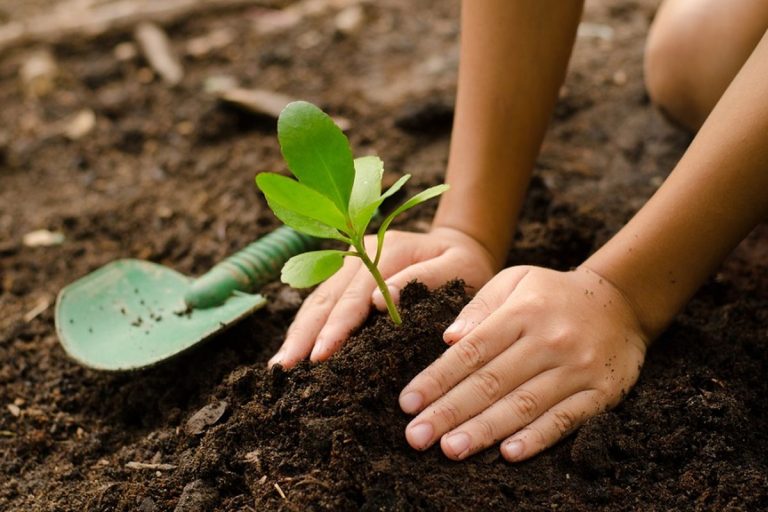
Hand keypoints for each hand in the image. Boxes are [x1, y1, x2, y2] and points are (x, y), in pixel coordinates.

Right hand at [269, 227, 497, 367]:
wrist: (461, 245)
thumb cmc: (465, 264)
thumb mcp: (458, 268)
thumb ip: (424, 279)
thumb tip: (380, 301)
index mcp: (387, 250)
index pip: (355, 295)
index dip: (336, 326)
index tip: (321, 355)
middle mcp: (359, 254)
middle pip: (326, 298)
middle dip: (304, 335)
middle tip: (285, 369)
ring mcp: (349, 263)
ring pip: (316, 300)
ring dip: (298, 333)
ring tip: (280, 366)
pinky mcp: (346, 276)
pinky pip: (320, 302)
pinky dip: (305, 327)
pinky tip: (293, 350)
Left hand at [398, 266, 648, 461]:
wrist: (621, 302)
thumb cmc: (553, 294)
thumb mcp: (515, 280)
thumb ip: (480, 307)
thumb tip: (448, 338)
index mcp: (522, 313)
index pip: (472, 351)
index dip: (437, 379)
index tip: (408, 402)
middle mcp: (548, 341)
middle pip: (491, 382)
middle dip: (449, 411)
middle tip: (417, 437)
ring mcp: (577, 369)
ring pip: (524, 405)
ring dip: (484, 430)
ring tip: (450, 448)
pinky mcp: (601, 392)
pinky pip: (565, 419)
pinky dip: (538, 438)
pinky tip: (509, 453)